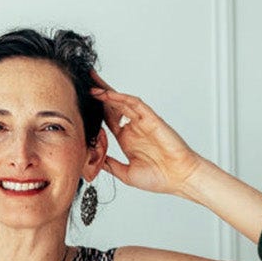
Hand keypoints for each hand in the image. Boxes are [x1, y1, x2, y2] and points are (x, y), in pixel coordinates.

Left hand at [90, 71, 206, 195]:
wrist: (180, 178)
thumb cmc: (160, 178)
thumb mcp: (126, 174)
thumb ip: (110, 165)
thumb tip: (93, 162)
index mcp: (127, 139)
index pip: (107, 119)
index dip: (95, 109)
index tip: (81, 102)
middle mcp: (134, 128)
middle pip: (113, 106)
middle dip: (100, 93)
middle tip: (85, 82)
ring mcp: (142, 122)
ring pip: (122, 101)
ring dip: (107, 92)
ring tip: (92, 85)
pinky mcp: (152, 119)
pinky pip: (135, 104)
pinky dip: (122, 98)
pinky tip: (108, 94)